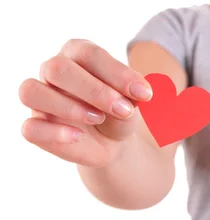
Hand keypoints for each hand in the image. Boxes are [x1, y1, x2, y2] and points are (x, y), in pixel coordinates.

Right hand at [18, 39, 152, 166]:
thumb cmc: (121, 111)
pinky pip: (30, 128)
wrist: (114, 142)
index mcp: (78, 54)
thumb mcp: (134, 101)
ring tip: (99, 119)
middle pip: (57, 68)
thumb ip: (133, 93)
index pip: (89, 54)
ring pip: (32, 91)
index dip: (117, 73)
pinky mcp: (37, 127)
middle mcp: (53, 72)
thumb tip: (138, 93)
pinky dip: (54, 133)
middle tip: (123, 109)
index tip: (145, 94)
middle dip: (95, 90)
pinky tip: (78, 136)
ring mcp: (40, 99)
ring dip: (68, 107)